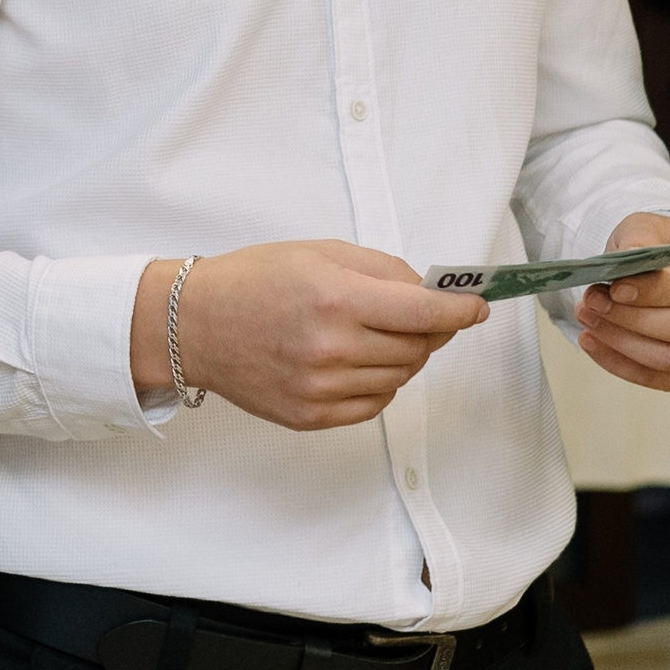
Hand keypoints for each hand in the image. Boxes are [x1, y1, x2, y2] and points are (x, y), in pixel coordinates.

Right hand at [129, 241, 488, 432]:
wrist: (194, 324)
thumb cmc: (255, 281)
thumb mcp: (320, 253)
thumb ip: (382, 270)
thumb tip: (431, 293)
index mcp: (337, 299)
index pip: (425, 312)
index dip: (460, 311)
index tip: (476, 309)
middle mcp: (332, 347)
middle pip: (418, 348)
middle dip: (427, 330)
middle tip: (414, 315)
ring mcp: (321, 388)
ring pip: (399, 378)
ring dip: (400, 356)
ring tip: (369, 335)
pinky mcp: (311, 416)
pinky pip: (374, 405)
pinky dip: (377, 384)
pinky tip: (354, 362)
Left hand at [574, 214, 669, 392]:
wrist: (668, 268)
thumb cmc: (663, 246)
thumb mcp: (648, 227)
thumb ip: (638, 240)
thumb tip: (627, 262)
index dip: (652, 292)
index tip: (615, 289)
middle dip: (629, 318)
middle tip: (591, 301)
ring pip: (668, 359)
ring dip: (619, 341)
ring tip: (587, 317)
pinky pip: (657, 379)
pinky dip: (619, 364)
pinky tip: (593, 342)